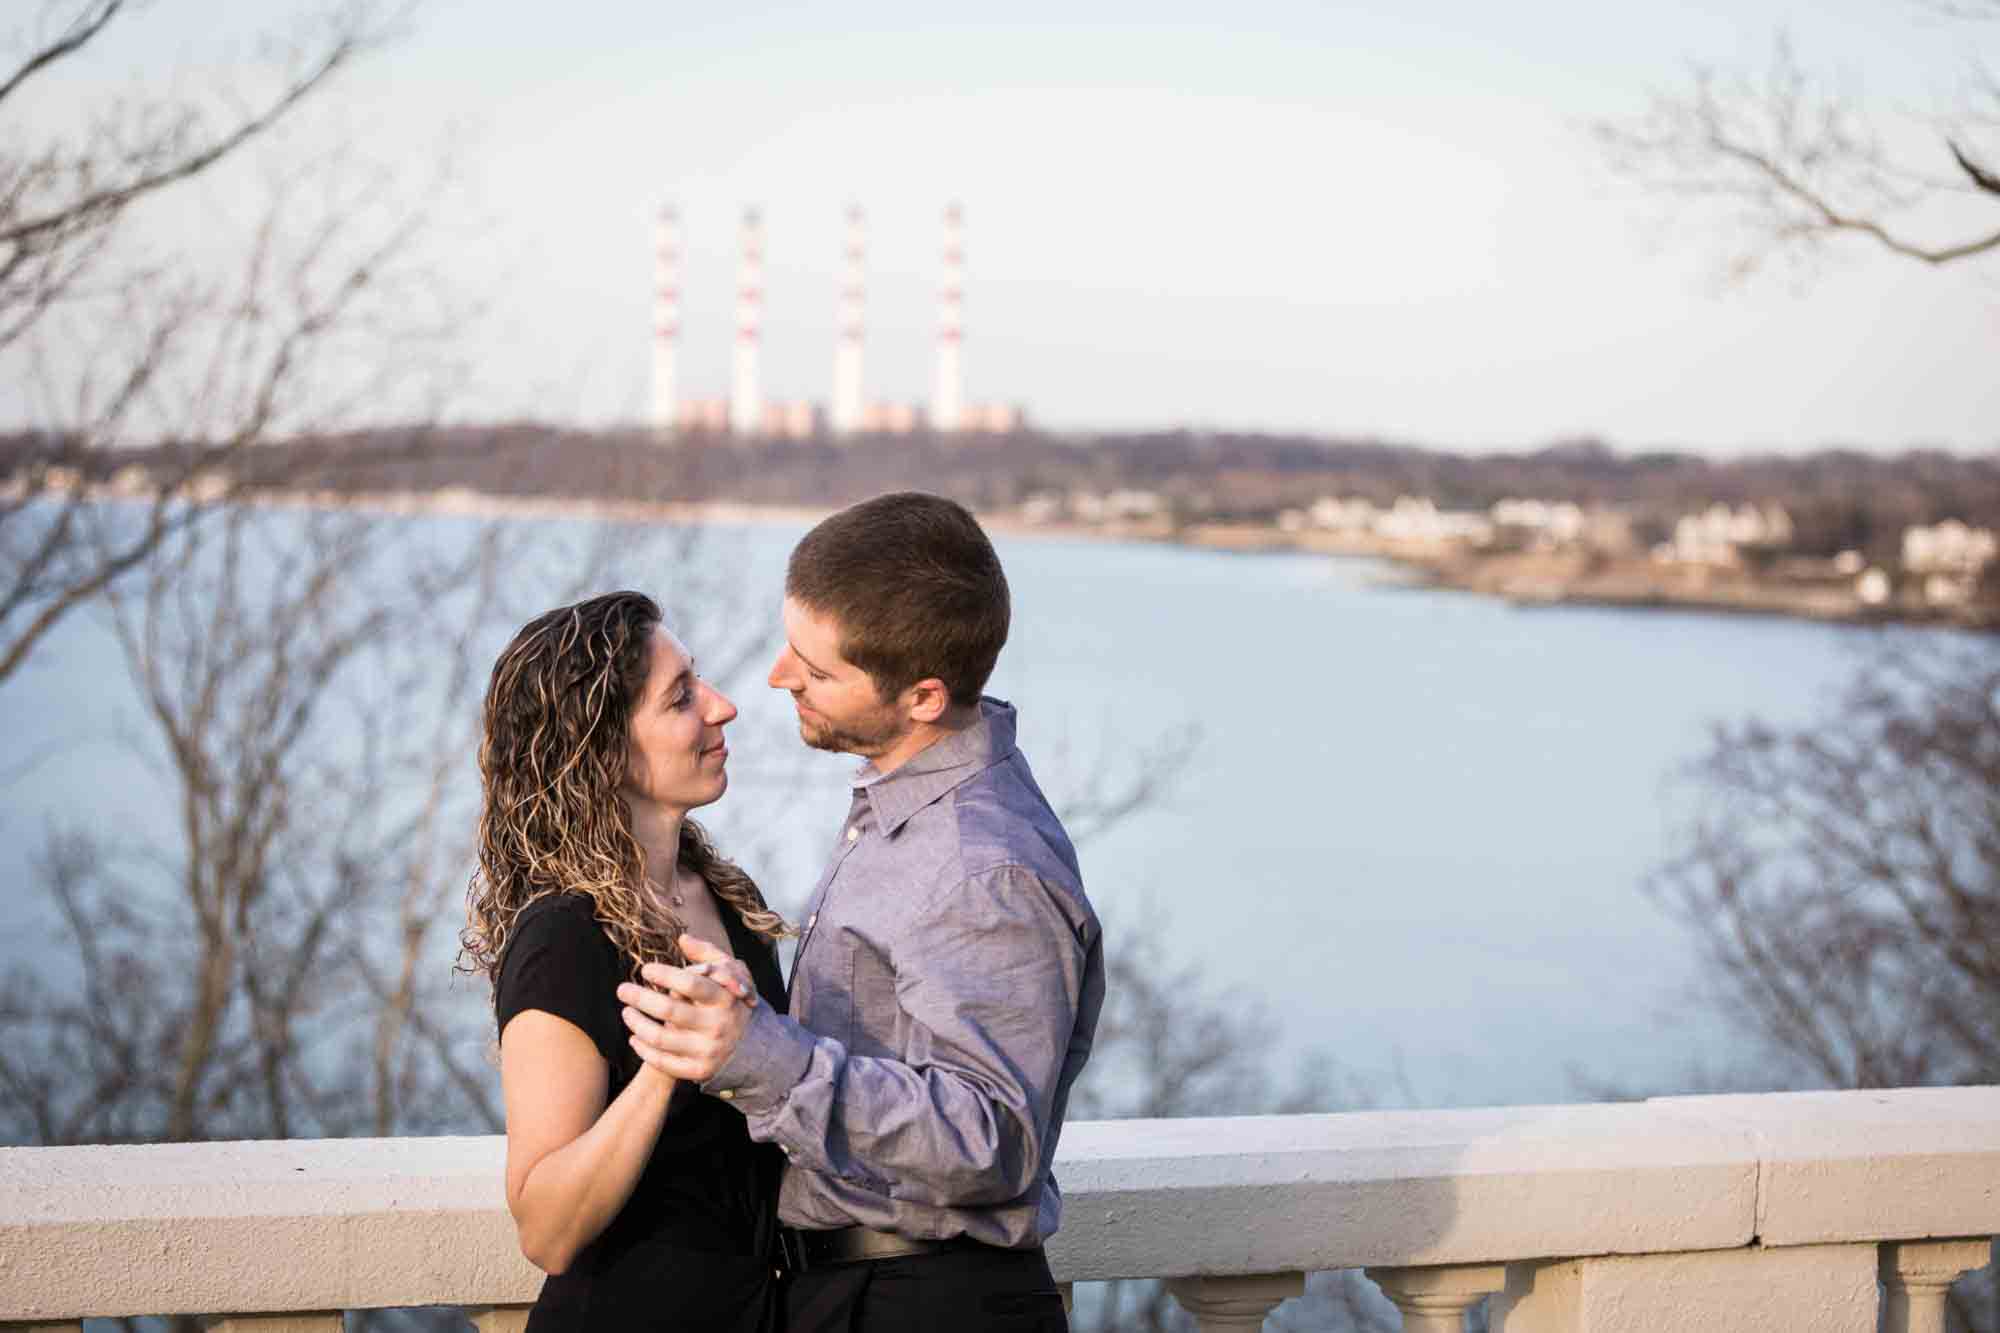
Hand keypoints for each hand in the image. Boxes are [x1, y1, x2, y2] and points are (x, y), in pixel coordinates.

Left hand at [617, 934, 754, 1084]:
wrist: (749, 1046)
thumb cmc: (728, 1001)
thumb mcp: (727, 973)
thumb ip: (706, 954)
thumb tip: (682, 938)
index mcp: (724, 999)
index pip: (691, 984)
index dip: (664, 974)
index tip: (645, 969)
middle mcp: (718, 1026)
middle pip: (670, 1010)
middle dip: (640, 997)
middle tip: (622, 989)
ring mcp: (708, 1050)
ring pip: (661, 1038)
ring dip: (636, 1024)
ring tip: (626, 1011)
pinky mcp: (699, 1070)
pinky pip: (663, 1062)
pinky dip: (643, 1049)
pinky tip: (634, 1037)